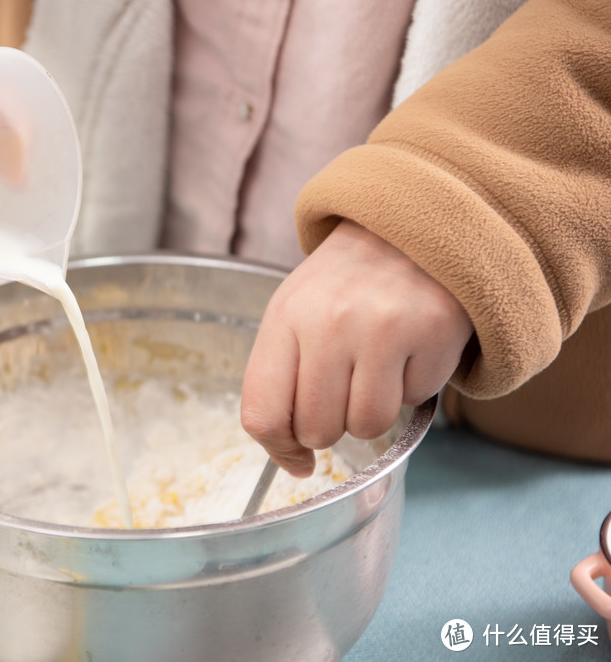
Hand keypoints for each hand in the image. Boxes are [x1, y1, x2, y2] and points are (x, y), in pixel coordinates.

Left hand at [241, 220, 473, 476]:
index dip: (278, 450)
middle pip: (316, 430)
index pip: (262, 413)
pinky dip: (410, 388)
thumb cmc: (343, 286)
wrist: (408, 229)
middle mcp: (328, 322)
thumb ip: (279, 382)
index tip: (296, 460)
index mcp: (284, 318)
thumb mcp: (294, 315)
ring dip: (371, 413)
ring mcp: (382, 327)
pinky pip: (413, 402)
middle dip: (330, 427)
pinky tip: (406, 351)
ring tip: (375, 369)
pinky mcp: (431, 333)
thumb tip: (294, 463)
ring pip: (367, 426)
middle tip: (342, 392)